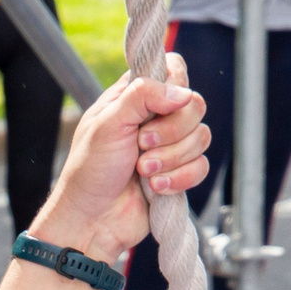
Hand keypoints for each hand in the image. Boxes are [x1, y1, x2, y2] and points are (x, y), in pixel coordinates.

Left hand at [25, 55, 209, 261]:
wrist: (90, 220)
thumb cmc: (89, 171)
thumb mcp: (107, 124)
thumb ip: (142, 96)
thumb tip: (181, 92)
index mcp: (135, 97)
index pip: (173, 68)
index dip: (174, 84)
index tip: (158, 106)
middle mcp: (156, 117)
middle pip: (194, 105)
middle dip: (171, 130)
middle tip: (141, 145)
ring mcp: (169, 146)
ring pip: (201, 137)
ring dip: (170, 158)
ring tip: (142, 171)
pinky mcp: (178, 173)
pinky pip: (200, 167)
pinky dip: (179, 178)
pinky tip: (155, 187)